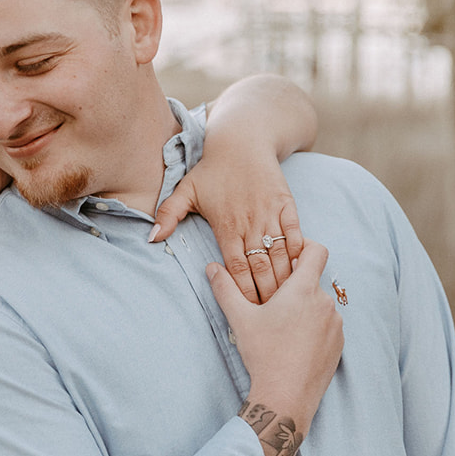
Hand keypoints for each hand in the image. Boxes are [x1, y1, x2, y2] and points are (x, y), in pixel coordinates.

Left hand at [153, 153, 303, 303]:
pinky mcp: (287, 205)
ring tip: (289, 302)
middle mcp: (250, 222)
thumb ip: (168, 215)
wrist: (242, 140)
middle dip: (267, 294)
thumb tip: (151, 239)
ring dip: (285, 279)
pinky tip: (302, 271)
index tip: (248, 311)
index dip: (243, 292)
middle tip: (272, 316)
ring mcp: (270, 214)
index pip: (236, 268)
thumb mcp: (185, 189)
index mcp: (226, 226)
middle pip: (261, 267)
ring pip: (281, 254)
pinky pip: (296, 234)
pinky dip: (300, 253)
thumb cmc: (212, 169)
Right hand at [207, 240, 343, 455]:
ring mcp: (335, 324)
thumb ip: (225, 288)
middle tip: (272, 302)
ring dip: (304, 309)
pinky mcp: (339, 344)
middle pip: (313, 281)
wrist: (286, 396)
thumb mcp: (240, 319)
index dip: (304, 247)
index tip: (288, 257)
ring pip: (319, 305)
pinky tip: (294, 344)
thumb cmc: (264, 354)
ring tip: (282, 328)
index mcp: (304, 289)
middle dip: (295, 286)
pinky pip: (327, 326)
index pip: (316, 251)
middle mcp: (325, 302)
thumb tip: (211, 267)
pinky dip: (314, 328)